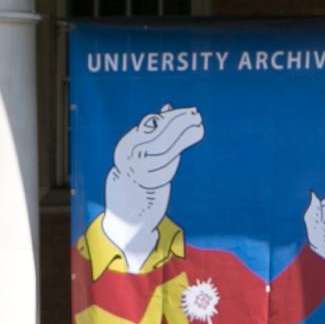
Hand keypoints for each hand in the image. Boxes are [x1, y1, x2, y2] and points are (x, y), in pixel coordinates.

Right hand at [103, 104, 204, 267]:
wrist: (126, 216)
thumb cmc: (138, 178)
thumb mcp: (141, 152)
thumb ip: (153, 132)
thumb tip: (167, 107)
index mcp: (125, 147)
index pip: (150, 125)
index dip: (171, 117)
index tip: (188, 111)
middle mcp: (127, 159)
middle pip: (157, 136)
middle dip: (179, 124)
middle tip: (196, 115)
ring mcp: (136, 174)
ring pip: (163, 151)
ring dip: (183, 137)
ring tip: (199, 127)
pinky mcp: (146, 188)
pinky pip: (165, 170)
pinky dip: (176, 159)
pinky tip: (188, 148)